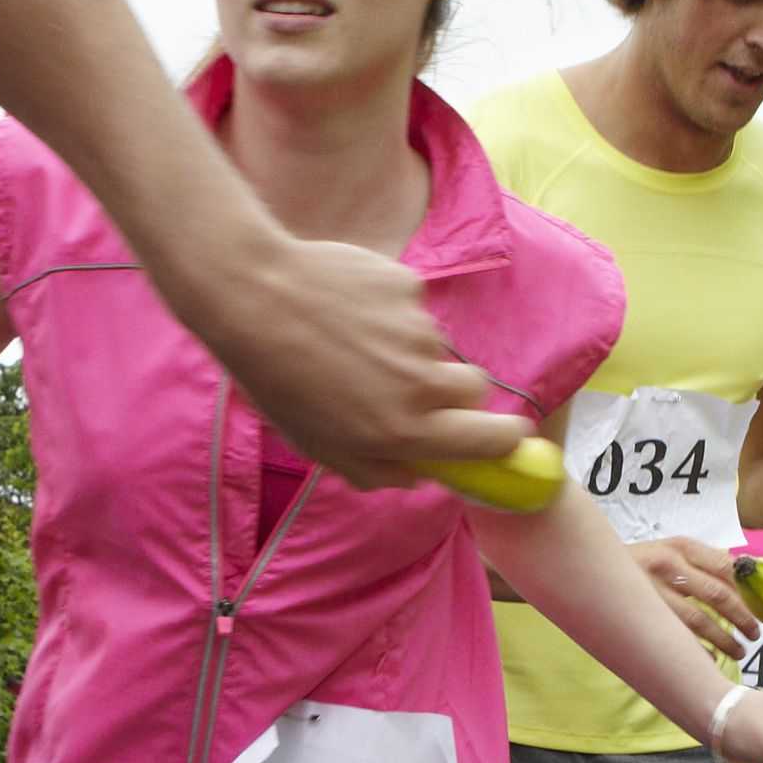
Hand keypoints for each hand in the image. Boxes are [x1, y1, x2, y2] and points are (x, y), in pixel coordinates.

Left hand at [166, 227, 519, 491]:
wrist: (254, 299)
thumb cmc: (279, 380)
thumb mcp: (320, 446)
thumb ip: (378, 470)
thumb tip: (420, 474)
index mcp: (404, 431)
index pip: (490, 441)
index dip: (505, 439)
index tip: (507, 435)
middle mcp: (421, 384)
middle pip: (475, 390)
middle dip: (458, 392)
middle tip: (417, 386)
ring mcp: (418, 332)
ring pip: (435, 346)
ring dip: (407, 349)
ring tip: (350, 342)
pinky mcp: (409, 288)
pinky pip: (413, 307)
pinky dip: (389, 311)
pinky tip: (345, 310)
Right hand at [637, 536, 756, 662]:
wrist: (589, 569)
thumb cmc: (640, 563)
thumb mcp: (670, 550)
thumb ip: (704, 559)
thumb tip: (743, 569)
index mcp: (681, 546)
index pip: (726, 567)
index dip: (748, 589)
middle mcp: (667, 565)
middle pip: (718, 596)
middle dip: (742, 619)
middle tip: (755, 634)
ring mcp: (653, 591)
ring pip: (699, 622)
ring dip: (724, 641)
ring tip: (739, 653)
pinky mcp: (641, 615)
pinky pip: (677, 639)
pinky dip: (697, 652)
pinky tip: (709, 660)